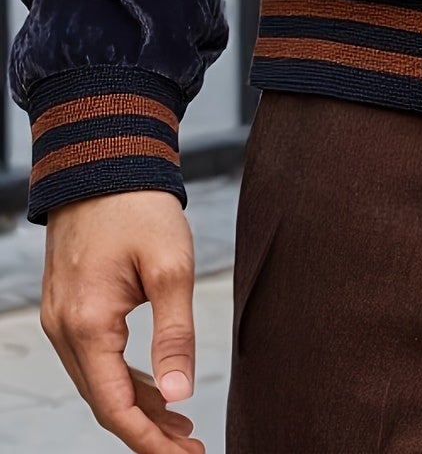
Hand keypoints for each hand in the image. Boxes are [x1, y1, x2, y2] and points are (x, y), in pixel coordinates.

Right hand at [41, 190, 203, 451]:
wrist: (104, 161)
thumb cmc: (139, 206)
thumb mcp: (170, 267)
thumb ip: (175, 334)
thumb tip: (181, 394)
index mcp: (87, 325)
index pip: (115, 407)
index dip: (149, 441)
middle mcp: (65, 329)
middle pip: (105, 402)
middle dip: (148, 433)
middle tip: (192, 449)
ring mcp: (63, 319)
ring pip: (100, 383)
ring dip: (140, 408)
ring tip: (183, 431)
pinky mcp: (72, 307)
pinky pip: (97, 359)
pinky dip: (127, 380)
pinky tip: (159, 391)